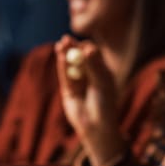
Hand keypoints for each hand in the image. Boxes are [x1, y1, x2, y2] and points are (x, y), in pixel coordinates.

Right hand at [55, 36, 125, 165]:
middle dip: (72, 48)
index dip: (86, 47)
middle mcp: (90, 75)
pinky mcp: (68, 90)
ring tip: (60, 44)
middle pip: (79, 57)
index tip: (83, 44)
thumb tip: (88, 48)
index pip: (93, 54)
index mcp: (103, 72)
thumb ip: (94, 66)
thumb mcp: (102, 83)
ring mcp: (79, 82)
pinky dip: (62, 66)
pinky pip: (64, 75)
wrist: (96, 126)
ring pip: (70, 65)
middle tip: (66, 39)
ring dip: (65, 54)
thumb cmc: (104, 104)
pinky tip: (59, 56)